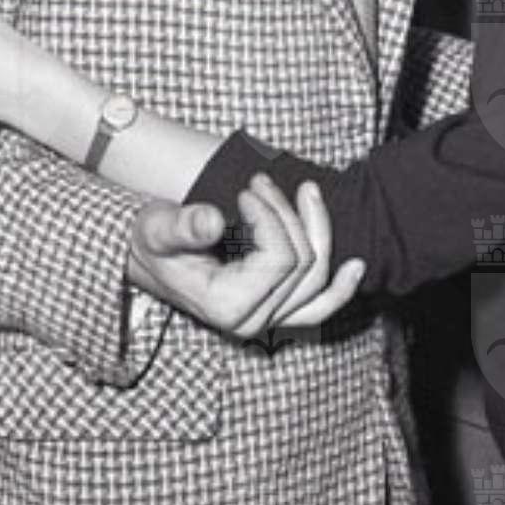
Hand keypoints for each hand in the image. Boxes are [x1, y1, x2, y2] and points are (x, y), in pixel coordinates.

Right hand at [127, 175, 365, 340]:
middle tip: (262, 182)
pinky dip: (340, 287)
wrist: (148, 257)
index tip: (247, 190)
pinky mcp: (277, 311)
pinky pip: (319, 306)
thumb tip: (212, 220)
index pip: (279, 260)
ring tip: (308, 191)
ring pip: (318, 279)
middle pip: (304, 265)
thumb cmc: (152, 241)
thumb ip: (181, 225)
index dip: (271, 217)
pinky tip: (357, 265)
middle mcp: (252, 323)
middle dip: (289, 214)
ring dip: (318, 231)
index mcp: (226, 307)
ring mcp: (268, 321)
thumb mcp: (156, 228)